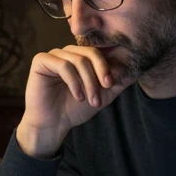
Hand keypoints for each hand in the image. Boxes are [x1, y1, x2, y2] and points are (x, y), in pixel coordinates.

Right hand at [17, 45, 133, 157]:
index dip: (109, 65)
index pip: (100, 52)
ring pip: (79, 60)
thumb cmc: (75, 109)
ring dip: (88, 82)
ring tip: (91, 100)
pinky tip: (78, 96)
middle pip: (91, 53)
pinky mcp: (41, 61)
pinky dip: (74, 82)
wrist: (54, 124)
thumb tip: (134, 69)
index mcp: (81, 56)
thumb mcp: (102, 95)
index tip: (114, 83)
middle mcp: (68, 52)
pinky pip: (63, 65)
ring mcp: (54, 55)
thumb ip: (117, 82)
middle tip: (106, 89)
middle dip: (101, 72)